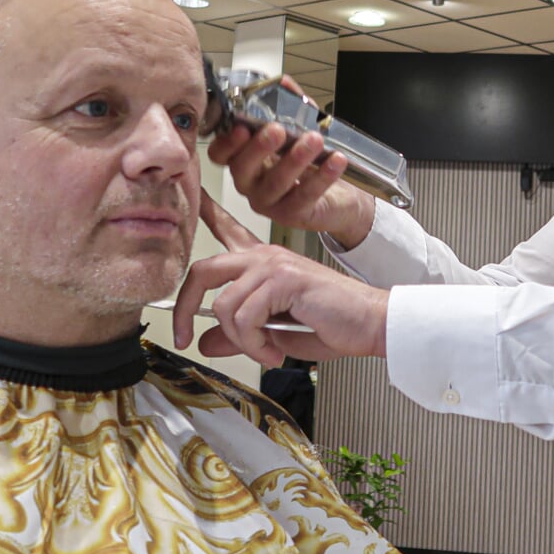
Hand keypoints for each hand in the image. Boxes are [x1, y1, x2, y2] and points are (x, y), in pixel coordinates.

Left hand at [174, 193, 388, 368]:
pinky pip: (245, 318)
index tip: (191, 201)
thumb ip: (237, 335)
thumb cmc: (331, 324)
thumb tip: (205, 343)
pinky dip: (253, 345)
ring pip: (224, 305)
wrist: (369, 324)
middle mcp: (264, 257)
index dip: (205, 215)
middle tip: (184, 337)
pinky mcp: (284, 279)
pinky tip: (273, 352)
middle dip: (184, 309)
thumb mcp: (273, 334)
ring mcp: (273, 264)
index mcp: (263, 263)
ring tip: (264, 352)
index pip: (226, 231)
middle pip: (202, 270)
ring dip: (239, 341)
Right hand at [207, 75, 375, 248]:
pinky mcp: (293, 215)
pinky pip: (305, 196)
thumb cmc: (313, 162)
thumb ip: (291, 105)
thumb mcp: (301, 128)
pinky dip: (322, 177)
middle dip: (258, 148)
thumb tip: (283, 82)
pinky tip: (335, 160)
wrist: (342, 195)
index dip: (226, 142)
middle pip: (241, 169)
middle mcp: (251, 183)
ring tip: (314, 140)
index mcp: (245, 159)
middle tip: (276, 130)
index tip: (240, 127)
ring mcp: (270, 202)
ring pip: (275, 183)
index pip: (221, 154)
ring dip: (294, 160)